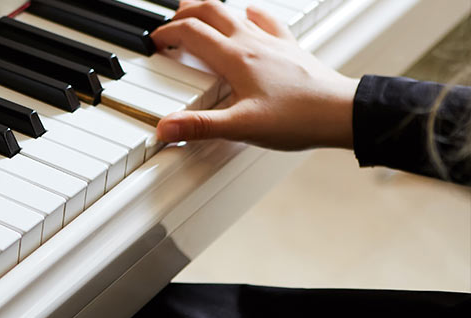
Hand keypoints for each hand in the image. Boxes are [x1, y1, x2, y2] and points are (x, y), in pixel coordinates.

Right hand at [151, 0, 359, 148]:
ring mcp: (272, 42)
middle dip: (184, 13)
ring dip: (210, 9)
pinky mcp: (289, 48)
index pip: (191, 32)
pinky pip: (266, 20)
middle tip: (169, 23)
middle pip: (210, 10)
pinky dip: (250, 14)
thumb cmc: (298, 118)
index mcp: (236, 58)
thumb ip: (199, 126)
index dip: (166, 33)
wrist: (341, 112)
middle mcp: (252, 42)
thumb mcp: (242, 127)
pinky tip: (250, 14)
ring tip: (196, 13)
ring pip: (234, 11)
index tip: (154, 43)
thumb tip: (164, 129)